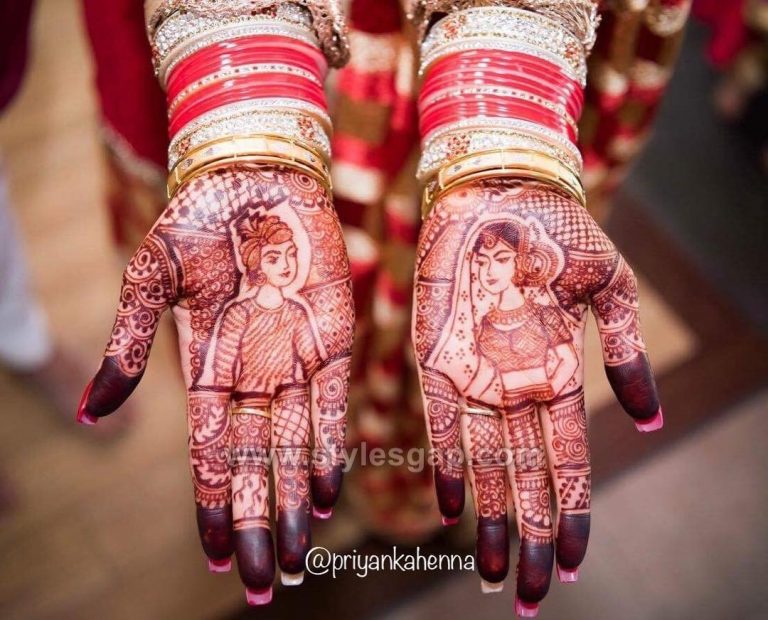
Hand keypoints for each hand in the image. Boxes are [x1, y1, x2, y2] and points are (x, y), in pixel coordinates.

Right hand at [78, 165, 353, 598]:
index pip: (209, 452)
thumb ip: (129, 346)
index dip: (210, 503)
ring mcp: (293, 361)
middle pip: (254, 464)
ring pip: (293, 447)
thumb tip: (91, 412)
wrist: (254, 178)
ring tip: (296, 555)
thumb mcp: (150, 281)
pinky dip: (326, 450)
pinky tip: (322, 494)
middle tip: (265, 581)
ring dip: (291, 502)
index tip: (214, 555)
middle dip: (256, 522)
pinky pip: (331, 406)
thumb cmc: (196, 222)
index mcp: (206, 368)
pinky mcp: (333, 340)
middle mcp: (252, 376)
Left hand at [412, 178, 660, 612]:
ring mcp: (476, 371)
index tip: (572, 562)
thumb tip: (656, 420)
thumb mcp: (612, 289)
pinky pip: (440, 417)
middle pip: (524, 477)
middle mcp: (517, 383)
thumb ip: (627, 353)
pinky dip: (446, 462)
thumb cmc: (562, 229)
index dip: (570, 513)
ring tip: (492, 571)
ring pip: (484, 461)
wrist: (505, 186)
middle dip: (527, 535)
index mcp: (560, 372)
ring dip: (489, 516)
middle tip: (529, 595)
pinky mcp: (435, 351)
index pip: (569, 461)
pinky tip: (449, 508)